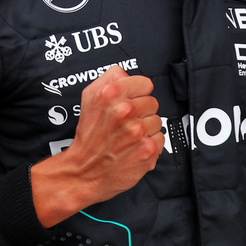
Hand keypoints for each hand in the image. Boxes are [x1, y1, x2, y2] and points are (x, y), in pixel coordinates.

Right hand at [31, 65, 162, 226]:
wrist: (84, 172)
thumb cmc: (88, 137)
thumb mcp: (89, 98)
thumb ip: (110, 78)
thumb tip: (126, 73)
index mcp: (111, 94)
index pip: (145, 83)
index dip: (138, 94)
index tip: (129, 103)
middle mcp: (125, 111)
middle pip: (153, 102)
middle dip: (141, 112)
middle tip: (125, 123)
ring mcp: (138, 131)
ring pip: (157, 121)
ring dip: (146, 129)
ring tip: (128, 137)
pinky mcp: (148, 150)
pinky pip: (160, 138)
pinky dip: (150, 144)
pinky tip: (134, 147)